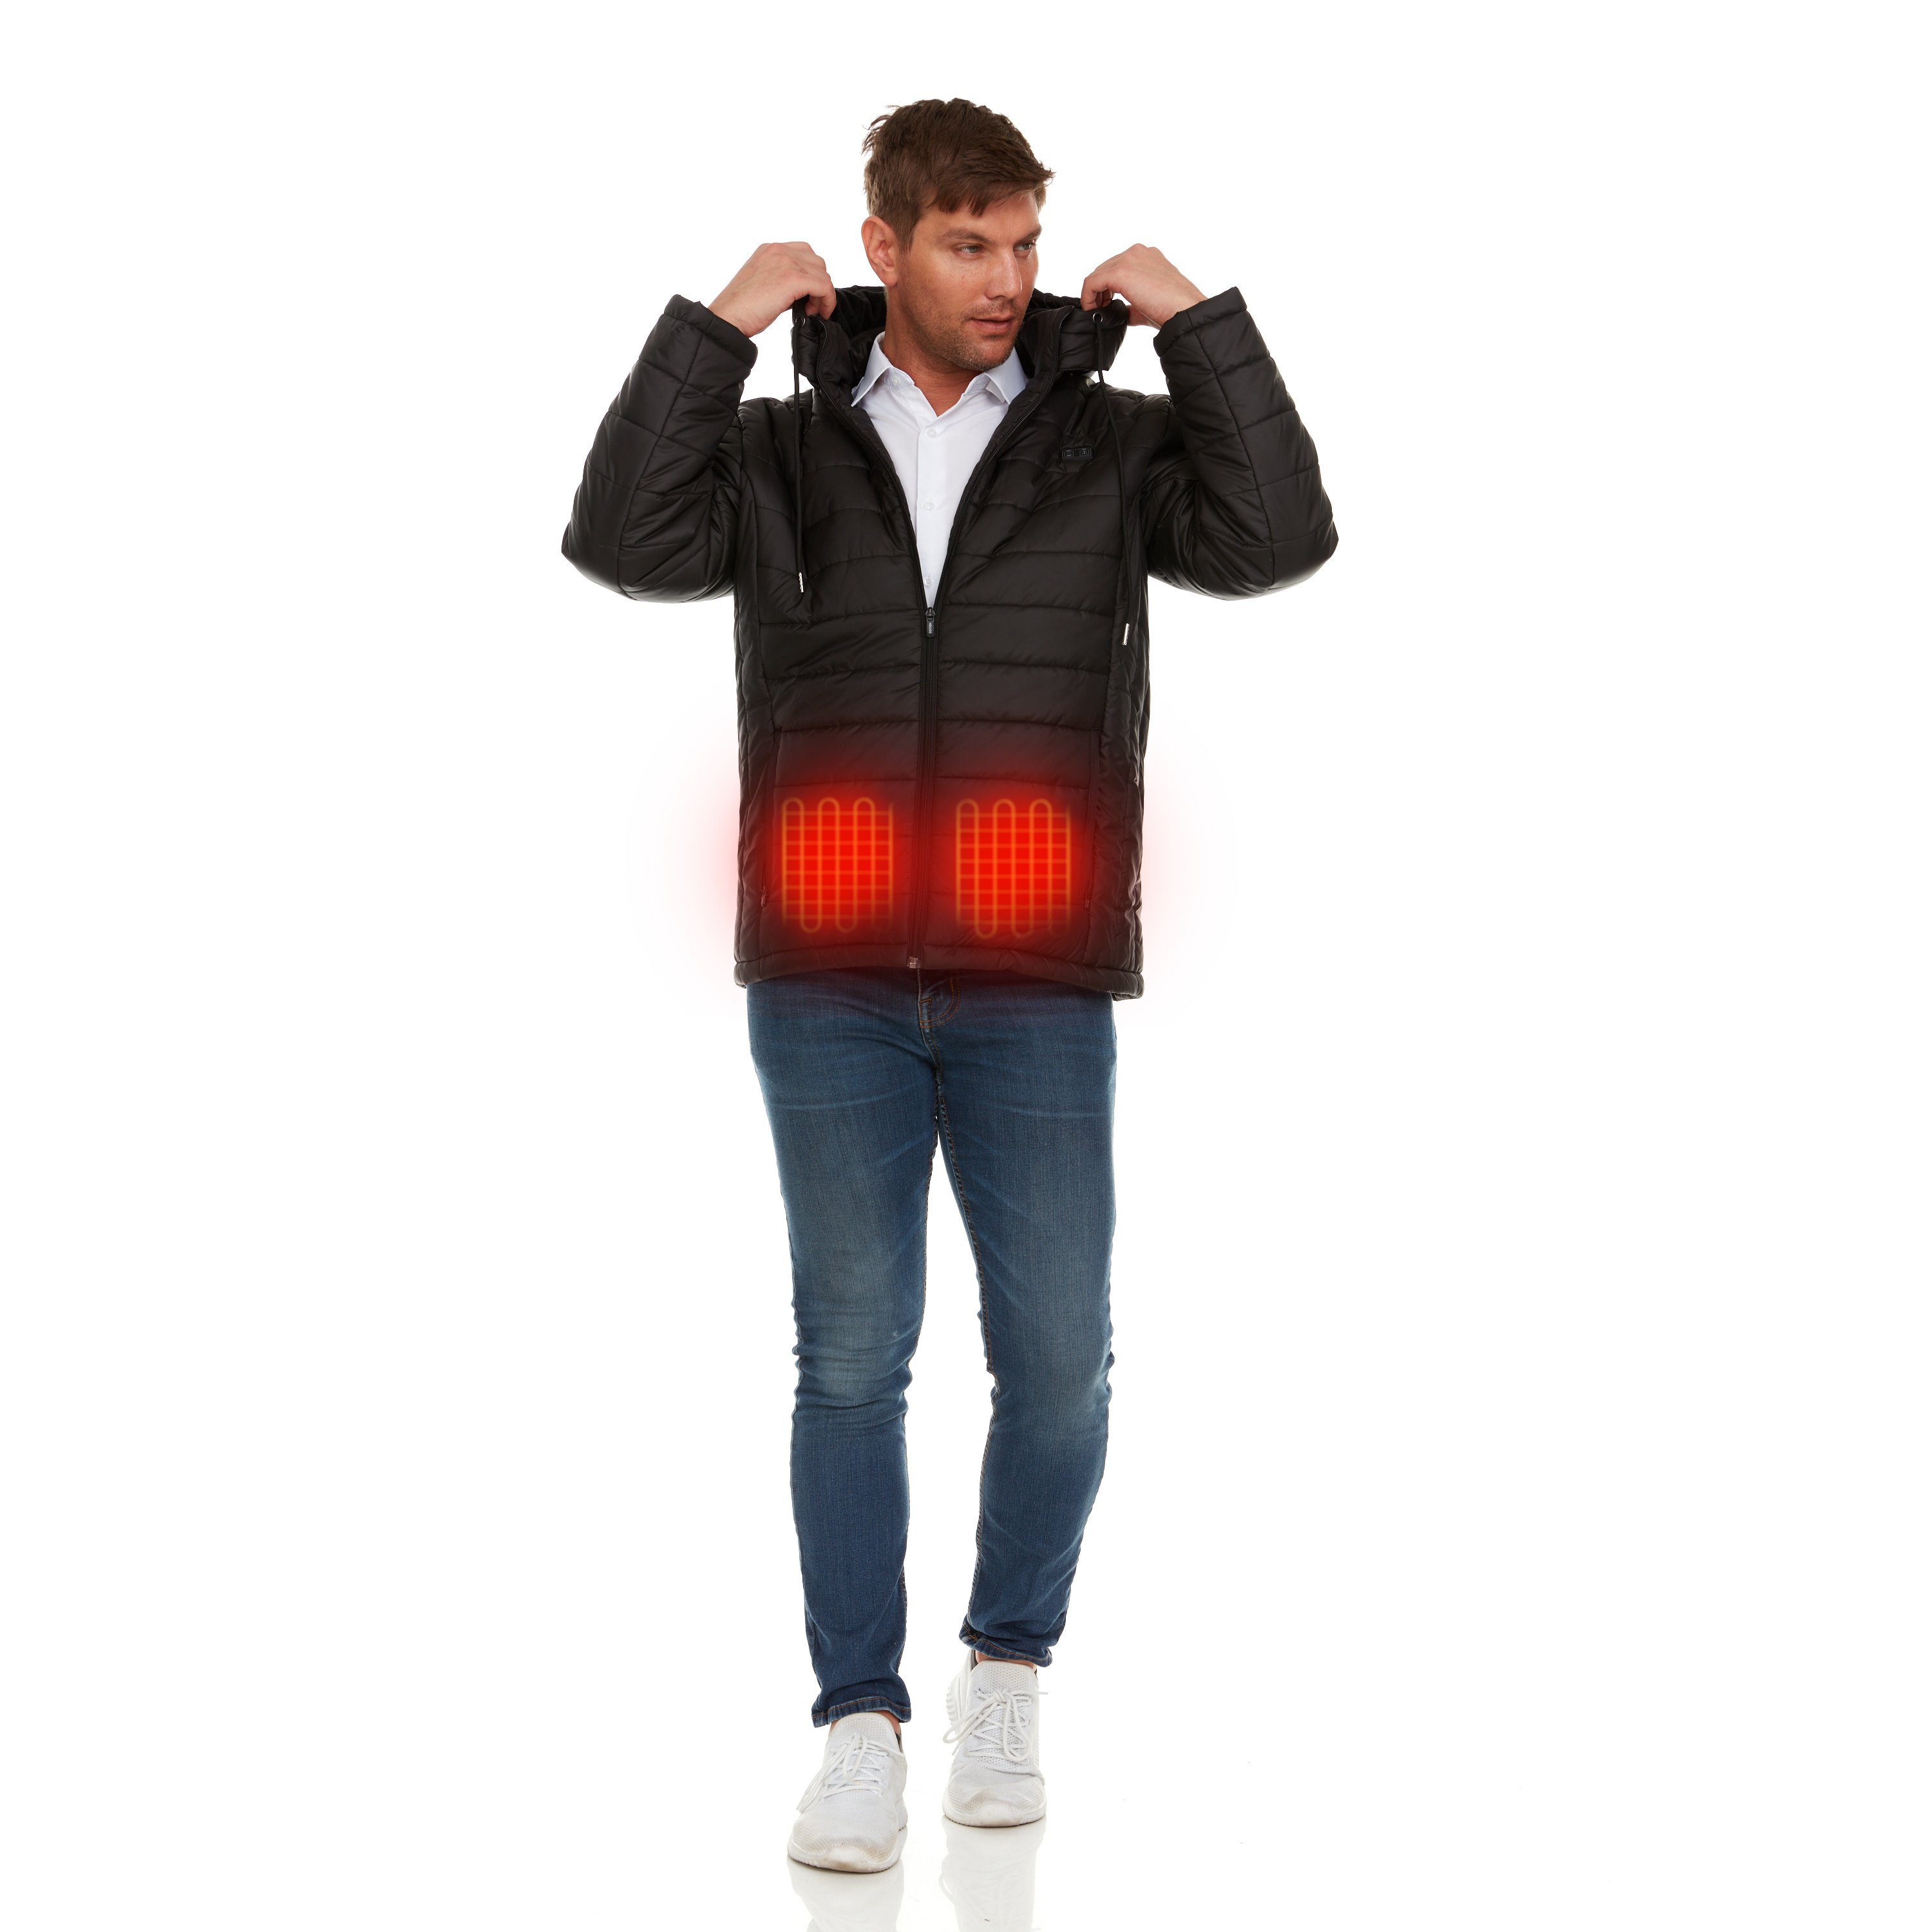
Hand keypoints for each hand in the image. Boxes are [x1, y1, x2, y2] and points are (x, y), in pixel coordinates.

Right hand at [708, 242, 836, 339]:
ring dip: (822, 294)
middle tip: (809, 305)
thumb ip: (781, 278)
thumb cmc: (741, 308)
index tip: (806, 295)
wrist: (728, 317)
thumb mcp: (762, 283)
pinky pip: (824, 286)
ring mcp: (786, 261)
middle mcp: (778, 250)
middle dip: (818, 284)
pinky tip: (816, 313)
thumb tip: (802, 292)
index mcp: (770, 250)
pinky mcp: (793, 278)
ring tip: (810, 310)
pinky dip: (826, 301)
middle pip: (817, 262)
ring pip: (823, 274)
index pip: (803, 253)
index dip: (810, 275)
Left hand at [1079, 245, 1206, 327]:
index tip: (1107, 304)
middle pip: (1106, 268)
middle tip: (1101, 309)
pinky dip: (1088, 296)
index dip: (1108, 287)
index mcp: (1148, 256)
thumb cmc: (1174, 309)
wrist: (1185, 311)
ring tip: (1098, 310)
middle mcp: (1138, 252)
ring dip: (1094, 293)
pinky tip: (1093, 309)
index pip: (1118, 266)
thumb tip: (1121, 313)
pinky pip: (1092, 282)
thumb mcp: (1150, 302)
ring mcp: (1129, 258)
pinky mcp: (1120, 271)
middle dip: (1100, 290)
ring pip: (1098, 274)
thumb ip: (1133, 304)